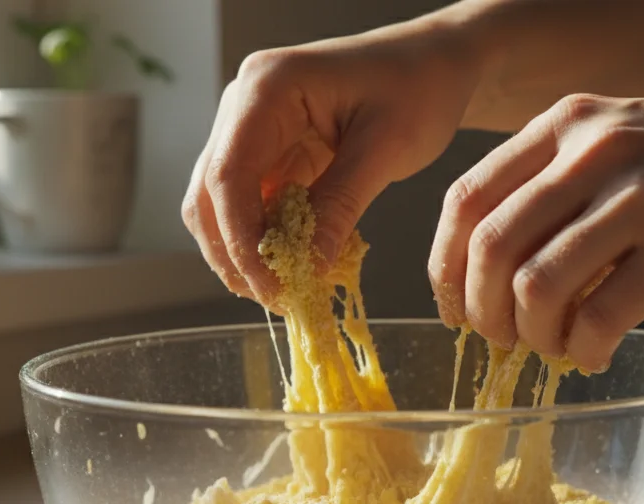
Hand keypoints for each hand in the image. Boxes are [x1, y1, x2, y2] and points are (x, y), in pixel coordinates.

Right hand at [184, 21, 479, 304]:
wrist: (434, 64)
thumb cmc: (419, 87)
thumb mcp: (387, 148)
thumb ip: (341, 205)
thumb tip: (309, 269)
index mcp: (267, 87)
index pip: (227, 174)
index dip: (240, 239)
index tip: (271, 286)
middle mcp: (244, 104)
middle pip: (208, 194)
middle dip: (235, 254)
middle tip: (278, 299)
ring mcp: (250, 128)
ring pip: (219, 205)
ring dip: (246, 252)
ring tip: (287, 289)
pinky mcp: (267, 151)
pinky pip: (251, 204)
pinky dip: (267, 239)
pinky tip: (296, 265)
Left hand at [428, 93, 643, 370]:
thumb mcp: (628, 143)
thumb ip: (562, 190)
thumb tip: (499, 275)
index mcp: (571, 123)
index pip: (467, 199)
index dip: (445, 267)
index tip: (457, 308)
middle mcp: (597, 152)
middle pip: (490, 250)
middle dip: (484, 314)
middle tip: (504, 342)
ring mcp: (642, 198)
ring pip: (536, 288)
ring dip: (534, 337)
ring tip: (556, 349)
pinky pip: (601, 317)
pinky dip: (584, 349)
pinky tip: (595, 354)